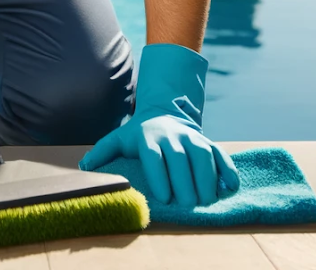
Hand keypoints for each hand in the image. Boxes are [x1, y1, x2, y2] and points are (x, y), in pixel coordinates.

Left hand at [79, 43, 239, 207]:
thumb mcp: (118, 139)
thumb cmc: (137, 134)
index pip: (154, 156)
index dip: (160, 176)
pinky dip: (227, 168)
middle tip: (189, 204)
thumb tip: (84, 167)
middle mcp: (171, 135)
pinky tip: (231, 186)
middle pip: (180, 157)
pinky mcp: (206, 140)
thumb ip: (102, 152)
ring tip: (208, 200)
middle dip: (185, 181)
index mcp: (148, 137)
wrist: (163, 112)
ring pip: (202, 153)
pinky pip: (219, 152)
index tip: (165, 197)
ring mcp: (191, 136)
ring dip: (208, 177)